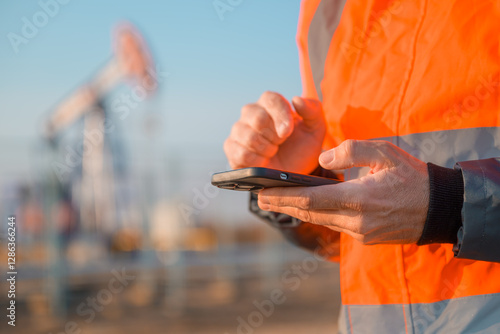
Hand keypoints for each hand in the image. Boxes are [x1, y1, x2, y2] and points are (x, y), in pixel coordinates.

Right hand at [224, 91, 324, 173]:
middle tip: (281, 143)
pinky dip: (256, 160)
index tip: (288, 132)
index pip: (270, 99)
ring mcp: (239, 131)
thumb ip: (313, 110)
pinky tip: (264, 162)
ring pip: (248, 136)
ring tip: (273, 152)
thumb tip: (296, 100)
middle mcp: (251, 113)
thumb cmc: (303, 146)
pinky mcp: (232, 149)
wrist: (294, 171)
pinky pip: (240, 153)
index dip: (280, 115)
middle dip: (274, 136)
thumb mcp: (316, 128)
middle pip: (257, 118)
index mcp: (271, 104)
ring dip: (266, 149)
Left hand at [258, 140, 429, 244]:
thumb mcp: (385, 152)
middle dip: (283, 205)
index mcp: (360, 199)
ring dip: (297, 211)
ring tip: (277, 201)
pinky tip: (306, 207)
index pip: (310, 201)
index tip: (261, 193)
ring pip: (320, 221)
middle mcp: (357, 221)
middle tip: (259, 197)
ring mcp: (361, 233)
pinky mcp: (365, 238)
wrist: (440, 208)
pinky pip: (334, 225)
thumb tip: (323, 158)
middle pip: (310, 214)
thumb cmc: (413, 176)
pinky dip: (317, 215)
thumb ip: (351, 151)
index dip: (283, 198)